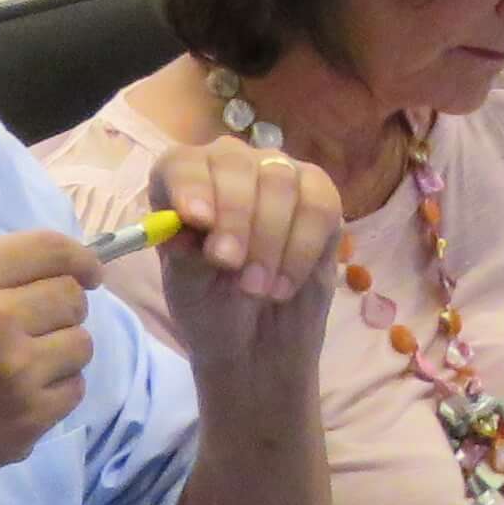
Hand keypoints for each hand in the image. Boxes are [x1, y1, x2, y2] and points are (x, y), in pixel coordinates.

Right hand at [0, 229, 100, 504]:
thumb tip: (51, 276)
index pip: (51, 248)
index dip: (79, 259)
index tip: (87, 274)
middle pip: (72, 297)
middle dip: (63, 313)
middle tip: (36, 334)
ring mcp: (15, 369)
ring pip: (81, 344)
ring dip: (60, 356)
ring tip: (18, 374)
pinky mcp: (28, 418)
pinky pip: (73, 391)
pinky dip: (54, 397)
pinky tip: (14, 406)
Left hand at [147, 136, 342, 385]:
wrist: (259, 340)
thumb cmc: (212, 307)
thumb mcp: (188, 291)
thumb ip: (185, 257)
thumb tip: (182, 230)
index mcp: (183, 186)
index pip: (182, 164)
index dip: (190, 185)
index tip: (197, 219)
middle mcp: (230, 169)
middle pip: (235, 164)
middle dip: (235, 216)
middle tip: (231, 264)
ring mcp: (279, 177)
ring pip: (280, 180)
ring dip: (269, 238)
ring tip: (257, 289)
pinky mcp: (321, 198)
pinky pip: (319, 205)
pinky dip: (301, 248)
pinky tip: (285, 284)